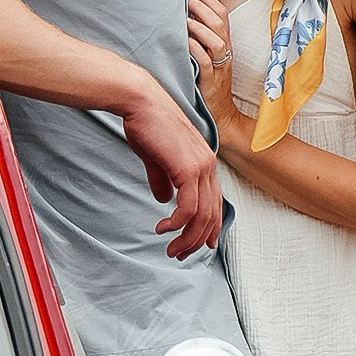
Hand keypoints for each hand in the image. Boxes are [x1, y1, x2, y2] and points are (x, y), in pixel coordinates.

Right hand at [117, 77, 223, 259]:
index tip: (201, 245)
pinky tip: (162, 228)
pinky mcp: (188, 169)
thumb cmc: (146, 124)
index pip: (215, 203)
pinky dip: (176, 224)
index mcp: (204, 162)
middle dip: (197, 240)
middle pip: (211, 214)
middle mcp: (208, 166)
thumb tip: (163, 199)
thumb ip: (162, 179)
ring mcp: (201, 167)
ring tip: (171, 249)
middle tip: (179, 254)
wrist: (140, 101)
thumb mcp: (156, 157)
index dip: (211, 227)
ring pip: (201, 216)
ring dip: (186, 238)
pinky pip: (188, 208)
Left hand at [185, 0, 233, 94]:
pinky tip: (184, 42)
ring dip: (200, 27)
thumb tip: (180, 15)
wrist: (220, 112)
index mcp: (224, 43)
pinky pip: (206, 62)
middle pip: (220, 23)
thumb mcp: (206, 55)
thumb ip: (198, 37)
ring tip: (184, 18)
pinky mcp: (211, 81)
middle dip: (202, 6)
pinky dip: (196, 49)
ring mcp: (220, 66)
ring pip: (217, 41)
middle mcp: (225, 52)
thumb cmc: (208, 81)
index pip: (222, 14)